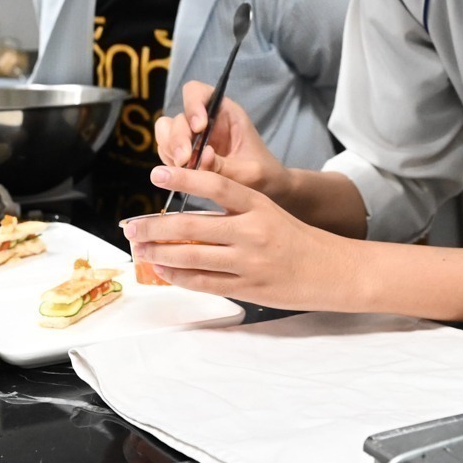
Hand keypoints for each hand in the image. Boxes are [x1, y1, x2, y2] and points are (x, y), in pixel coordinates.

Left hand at [123, 164, 354, 309]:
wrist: (332, 271)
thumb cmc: (296, 239)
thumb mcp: (269, 213)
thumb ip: (233, 212)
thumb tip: (186, 218)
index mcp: (259, 205)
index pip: (216, 184)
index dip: (184, 178)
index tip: (156, 173)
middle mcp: (252, 231)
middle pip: (192, 225)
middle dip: (154, 227)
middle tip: (131, 226)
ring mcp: (249, 262)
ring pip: (191, 256)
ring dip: (159, 254)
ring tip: (140, 250)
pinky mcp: (248, 288)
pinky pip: (204, 282)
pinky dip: (178, 277)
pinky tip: (163, 271)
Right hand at [154, 80, 290, 200]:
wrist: (268, 191)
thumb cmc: (264, 174)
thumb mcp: (249, 172)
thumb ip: (224, 166)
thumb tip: (200, 158)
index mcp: (224, 113)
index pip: (197, 92)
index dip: (192, 105)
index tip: (199, 127)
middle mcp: (205, 121)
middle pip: (177, 118)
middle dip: (178, 138)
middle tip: (185, 160)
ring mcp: (193, 139)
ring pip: (167, 134)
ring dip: (170, 151)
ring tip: (182, 169)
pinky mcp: (187, 156)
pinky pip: (167, 153)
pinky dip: (169, 163)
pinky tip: (181, 175)